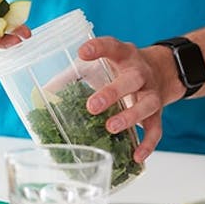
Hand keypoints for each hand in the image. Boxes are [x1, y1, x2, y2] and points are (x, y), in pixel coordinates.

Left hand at [78, 37, 172, 161]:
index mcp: (124, 55)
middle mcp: (140, 72)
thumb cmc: (121, 69)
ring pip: (147, 104)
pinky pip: (156, 129)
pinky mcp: (158, 113)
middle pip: (132, 79)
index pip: (112, 46)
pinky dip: (147, 144)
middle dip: (113, 92)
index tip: (83, 52)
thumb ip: (74, 75)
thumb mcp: (101, 64)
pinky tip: (136, 156)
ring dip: (130, 117)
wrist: (160, 71)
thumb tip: (44, 92)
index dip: (98, 48)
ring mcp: (151, 92)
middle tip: (92, 106)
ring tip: (111, 128)